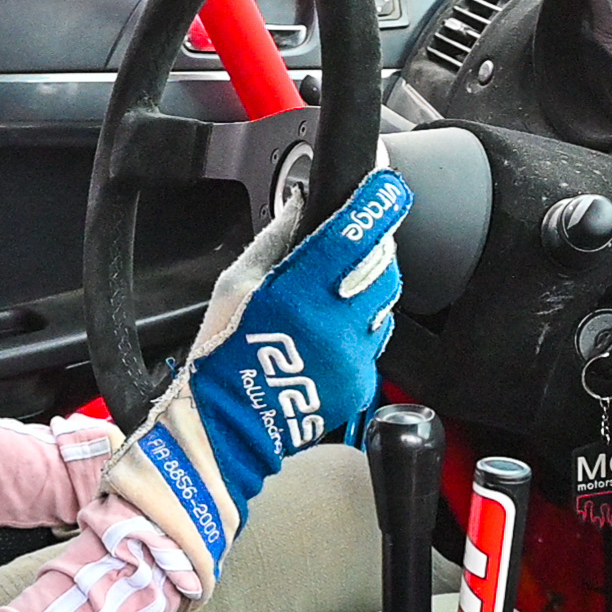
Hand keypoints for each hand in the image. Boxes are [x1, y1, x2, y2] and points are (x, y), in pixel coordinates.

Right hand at [102, 169, 410, 596]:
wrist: (231, 426)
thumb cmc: (223, 354)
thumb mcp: (235, 285)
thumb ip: (275, 240)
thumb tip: (302, 203)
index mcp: (297, 292)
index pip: (354, 235)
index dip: (378, 204)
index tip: (387, 185)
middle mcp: (333, 323)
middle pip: (383, 267)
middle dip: (373, 250)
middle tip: (348, 251)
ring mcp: (352, 355)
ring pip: (384, 304)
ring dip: (367, 292)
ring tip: (329, 303)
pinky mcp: (362, 380)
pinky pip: (375, 341)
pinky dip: (358, 330)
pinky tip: (326, 337)